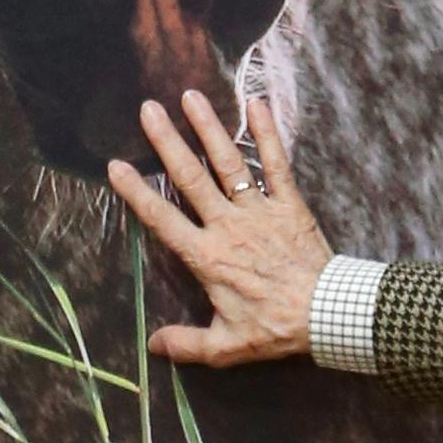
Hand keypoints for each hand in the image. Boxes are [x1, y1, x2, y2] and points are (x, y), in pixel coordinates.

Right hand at [104, 90, 336, 365]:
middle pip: (190, 178)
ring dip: (208, 128)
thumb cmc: (275, 328)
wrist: (327, 313)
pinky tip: (256, 104)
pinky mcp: (289, 204)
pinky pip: (276, 164)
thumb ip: (186, 344)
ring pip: (228, 163)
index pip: (162, 219)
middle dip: (167, 142)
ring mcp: (259, 210)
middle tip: (148, 109)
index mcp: (206, 256)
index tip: (116, 166)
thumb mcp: (225, 347)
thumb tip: (152, 346)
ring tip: (191, 96)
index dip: (136, 193)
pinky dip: (267, 133)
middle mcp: (228, 225)